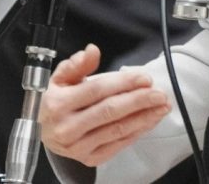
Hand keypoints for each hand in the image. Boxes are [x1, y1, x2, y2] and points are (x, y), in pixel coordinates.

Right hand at [39, 44, 171, 167]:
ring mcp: (77, 146)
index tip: (144, 78)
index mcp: (58, 104)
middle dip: (139, 101)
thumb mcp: (60, 79)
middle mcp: (66, 128)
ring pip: (117, 129)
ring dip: (144, 117)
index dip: (124, 83)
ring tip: (162, 106)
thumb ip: (77, 64)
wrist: (46, 132)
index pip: (97, 90)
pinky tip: (150, 120)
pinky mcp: (89, 158)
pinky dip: (138, 131)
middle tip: (159, 93)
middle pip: (109, 111)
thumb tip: (92, 51)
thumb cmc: (57, 102)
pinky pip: (118, 144)